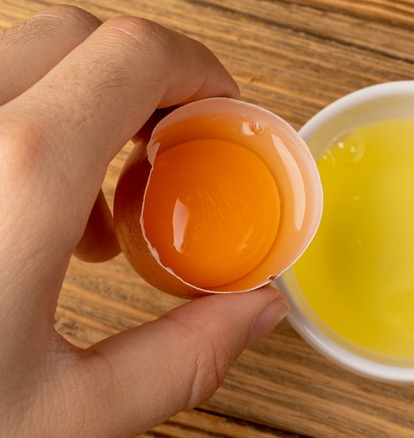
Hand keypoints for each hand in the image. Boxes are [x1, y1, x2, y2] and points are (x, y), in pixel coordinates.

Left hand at [0, 5, 287, 436]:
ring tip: (93, 207)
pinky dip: (21, 127)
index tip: (219, 113)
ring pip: (14, 60)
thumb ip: (184, 355)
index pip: (132, 55)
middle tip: (167, 156)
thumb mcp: (69, 416)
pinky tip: (24, 213)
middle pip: (75, 35)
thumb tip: (252, 314)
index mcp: (15, 177)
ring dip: (79, 107)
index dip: (196, 71)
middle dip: (142, 83)